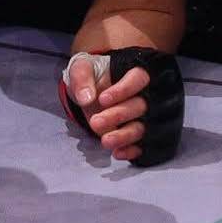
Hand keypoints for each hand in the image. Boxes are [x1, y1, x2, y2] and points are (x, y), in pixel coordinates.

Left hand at [60, 48, 184, 166]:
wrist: (87, 90)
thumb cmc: (88, 75)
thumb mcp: (80, 69)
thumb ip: (82, 79)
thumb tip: (86, 98)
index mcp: (131, 73)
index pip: (138, 79)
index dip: (123, 90)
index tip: (102, 100)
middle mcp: (141, 95)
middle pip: (140, 106)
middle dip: (118, 116)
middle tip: (95, 122)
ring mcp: (140, 116)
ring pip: (141, 127)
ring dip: (124, 136)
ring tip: (105, 141)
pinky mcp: (136, 132)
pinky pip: (141, 144)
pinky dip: (130, 150)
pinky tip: (117, 153)